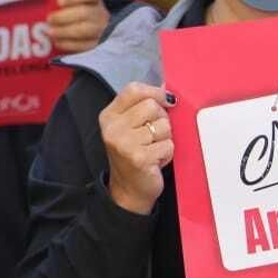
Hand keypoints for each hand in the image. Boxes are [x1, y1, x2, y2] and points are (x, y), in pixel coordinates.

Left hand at [46, 0, 108, 54]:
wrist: (92, 27)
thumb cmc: (73, 9)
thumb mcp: (70, 0)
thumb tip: (43, 2)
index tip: (59, 2)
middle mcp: (99, 12)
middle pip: (84, 13)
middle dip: (63, 17)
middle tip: (49, 19)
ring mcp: (100, 29)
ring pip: (84, 30)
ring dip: (64, 31)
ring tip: (50, 32)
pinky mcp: (96, 45)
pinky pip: (84, 46)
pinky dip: (68, 44)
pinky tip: (56, 42)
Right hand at [99, 82, 175, 214]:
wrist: (128, 189)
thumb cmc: (133, 154)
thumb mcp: (129, 126)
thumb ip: (142, 106)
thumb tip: (165, 88)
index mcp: (108, 116)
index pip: (133, 89)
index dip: (155, 92)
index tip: (165, 101)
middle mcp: (113, 128)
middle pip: (152, 106)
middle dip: (162, 120)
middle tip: (154, 134)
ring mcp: (124, 143)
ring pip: (164, 126)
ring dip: (165, 139)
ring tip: (153, 148)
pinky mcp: (139, 158)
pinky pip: (168, 145)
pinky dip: (167, 153)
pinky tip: (155, 159)